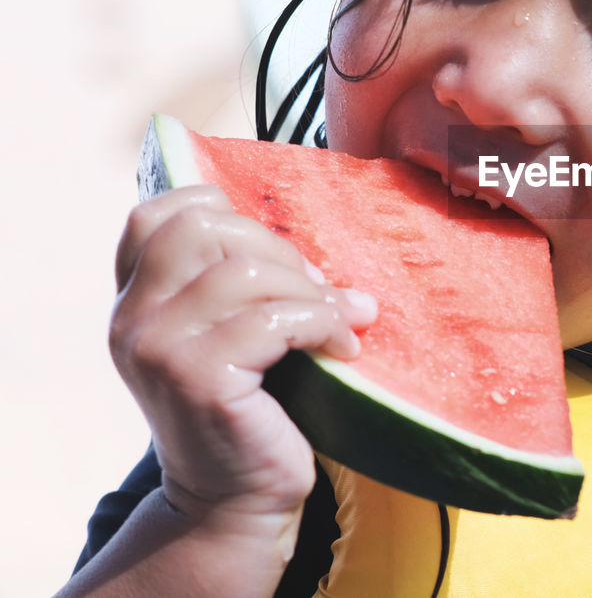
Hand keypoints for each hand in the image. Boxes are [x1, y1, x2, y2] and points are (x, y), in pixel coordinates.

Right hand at [109, 185, 376, 536]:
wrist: (233, 500)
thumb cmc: (250, 406)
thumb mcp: (232, 334)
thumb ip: (243, 283)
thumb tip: (315, 247)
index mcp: (136, 300)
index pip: (154, 216)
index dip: (216, 208)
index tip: (268, 248)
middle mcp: (132, 319)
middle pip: (204, 228)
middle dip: (278, 249)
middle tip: (316, 292)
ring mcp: (158, 348)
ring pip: (246, 272)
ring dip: (310, 292)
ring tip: (339, 322)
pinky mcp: (198, 378)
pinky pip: (274, 320)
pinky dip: (322, 324)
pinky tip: (342, 349)